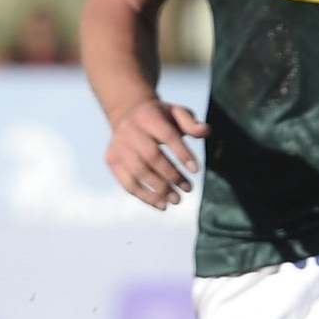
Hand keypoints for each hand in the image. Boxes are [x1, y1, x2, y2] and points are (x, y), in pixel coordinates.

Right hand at [104, 96, 206, 210]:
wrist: (127, 115)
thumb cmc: (159, 117)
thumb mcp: (176, 113)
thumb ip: (191, 123)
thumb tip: (206, 132)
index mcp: (148, 116)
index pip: (167, 135)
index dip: (182, 153)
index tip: (196, 170)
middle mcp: (130, 130)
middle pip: (151, 156)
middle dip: (171, 175)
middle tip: (188, 189)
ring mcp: (119, 147)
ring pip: (139, 172)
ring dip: (159, 190)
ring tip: (177, 200)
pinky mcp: (112, 161)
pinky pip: (128, 183)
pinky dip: (145, 197)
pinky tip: (162, 205)